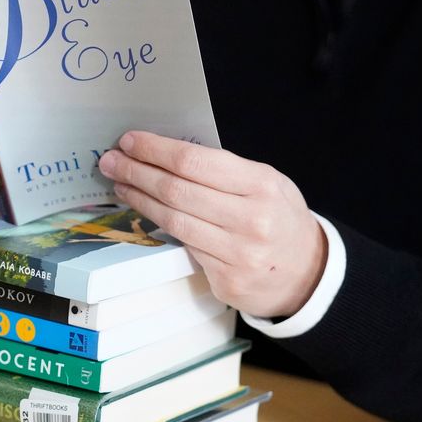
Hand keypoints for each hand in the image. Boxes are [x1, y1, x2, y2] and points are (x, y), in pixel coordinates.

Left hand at [97, 131, 326, 318]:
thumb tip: (168, 153)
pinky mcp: (227, 281)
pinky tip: (144, 211)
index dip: (155, 150)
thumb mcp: (267, 182)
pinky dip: (158, 226)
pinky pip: (184, 247)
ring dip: (140, 198)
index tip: (129, 141)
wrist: (310, 273)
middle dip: (137, 172)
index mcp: (261, 185)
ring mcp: (238, 254)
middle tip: (111, 161)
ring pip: (174, 220)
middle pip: (177, 190)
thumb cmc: (280, 218)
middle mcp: (251, 219)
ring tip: (120, 184)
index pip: (194, 161)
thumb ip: (225, 170)